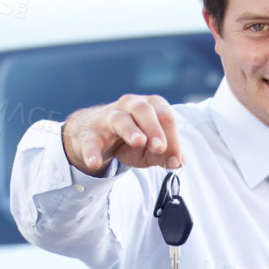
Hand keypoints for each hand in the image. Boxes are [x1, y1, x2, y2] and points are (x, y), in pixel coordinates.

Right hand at [61, 95, 182, 175]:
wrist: (93, 135)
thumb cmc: (129, 139)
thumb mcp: (150, 149)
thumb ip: (165, 155)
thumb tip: (178, 162)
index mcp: (149, 106)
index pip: (165, 116)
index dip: (172, 138)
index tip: (175, 159)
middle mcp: (129, 106)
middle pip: (143, 110)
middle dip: (154, 128)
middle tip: (160, 147)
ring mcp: (108, 117)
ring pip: (120, 119)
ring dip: (130, 130)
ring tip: (139, 142)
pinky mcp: (90, 133)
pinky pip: (91, 141)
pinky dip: (92, 152)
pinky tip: (94, 162)